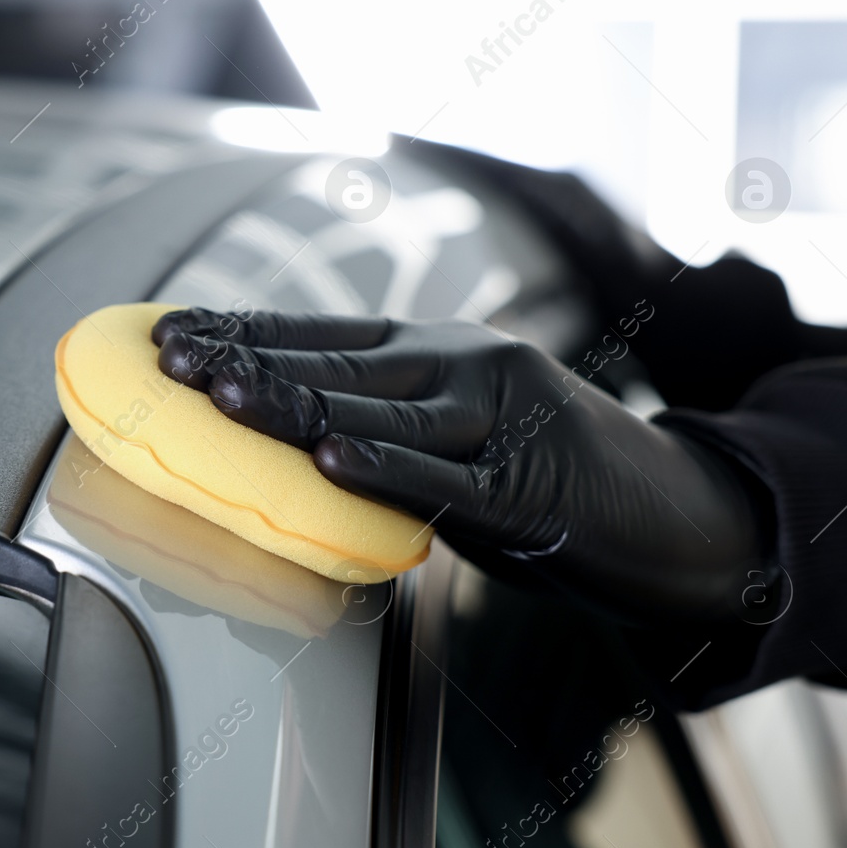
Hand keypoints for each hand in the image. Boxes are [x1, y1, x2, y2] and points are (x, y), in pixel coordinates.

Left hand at [152, 307, 774, 623]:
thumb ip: (383, 428)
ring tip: (224, 394)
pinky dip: (389, 471)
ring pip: (383, 410)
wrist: (680, 516)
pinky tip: (333, 459)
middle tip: (168, 359)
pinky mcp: (532, 488)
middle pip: (338, 362)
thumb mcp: (456, 438)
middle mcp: (466, 365)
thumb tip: (291, 443)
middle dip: (247, 359)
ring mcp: (502, 421)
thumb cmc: (547, 479)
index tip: (166, 332)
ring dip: (298, 402)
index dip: (243, 331)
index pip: (322, 333)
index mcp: (440, 350)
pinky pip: (447, 482)